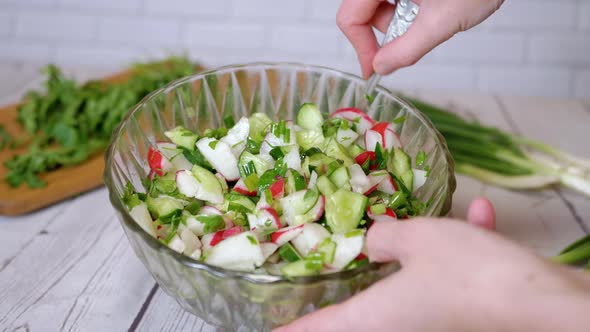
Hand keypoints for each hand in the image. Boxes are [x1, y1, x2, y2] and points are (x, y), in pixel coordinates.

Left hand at [274, 198, 589, 331]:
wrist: (540, 304)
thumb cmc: (466, 274)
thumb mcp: (417, 239)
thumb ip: (384, 235)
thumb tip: (374, 238)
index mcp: (371, 319)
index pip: (315, 330)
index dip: (290, 331)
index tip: (268, 330)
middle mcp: (394, 330)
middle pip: (356, 313)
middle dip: (352, 279)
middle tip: (336, 261)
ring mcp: (428, 326)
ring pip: (408, 285)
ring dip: (419, 252)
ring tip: (431, 222)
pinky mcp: (461, 317)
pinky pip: (446, 282)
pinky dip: (458, 250)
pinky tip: (481, 218)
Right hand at [337, 0, 504, 77]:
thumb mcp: (442, 22)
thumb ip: (407, 49)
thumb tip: (382, 66)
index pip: (350, 17)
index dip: (361, 47)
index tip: (375, 69)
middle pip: (362, 11)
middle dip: (386, 31)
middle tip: (415, 36)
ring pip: (378, 5)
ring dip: (400, 20)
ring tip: (432, 16)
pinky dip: (408, 10)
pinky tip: (431, 8)